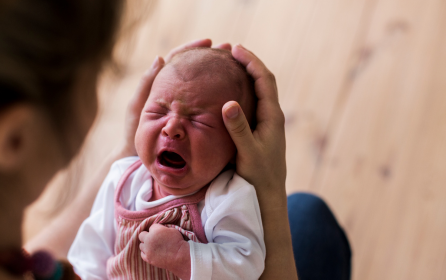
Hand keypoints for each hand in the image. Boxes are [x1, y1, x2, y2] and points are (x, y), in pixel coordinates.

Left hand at [119, 39, 231, 157]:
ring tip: (235, 65)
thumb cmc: (135, 132)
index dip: (193, 48)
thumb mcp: (138, 107)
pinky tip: (232, 92)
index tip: (208, 42)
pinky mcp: (192, 119)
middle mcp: (176, 92)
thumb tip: (160, 58)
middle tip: (228, 49)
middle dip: (212, 58)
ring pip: (203, 85)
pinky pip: (206, 104)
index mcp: (161, 84)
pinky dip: (217, 95)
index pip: (178, 59)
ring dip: (217, 74)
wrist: (139, 157)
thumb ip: (146, 84)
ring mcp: (185, 106)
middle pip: (195, 69)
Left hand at [138, 224, 190, 279]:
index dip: (156, 229)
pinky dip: (146, 252)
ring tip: (154, 246)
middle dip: (147, 236)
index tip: (160, 233)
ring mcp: (147, 250)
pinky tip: (152, 252)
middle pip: (142, 235)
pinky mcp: (148, 258)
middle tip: (154, 239)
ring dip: (146, 245)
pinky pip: (142, 253)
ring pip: (141, 245)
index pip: (151, 227)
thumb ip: (162, 228)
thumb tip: (158, 230)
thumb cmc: (178, 242)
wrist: (180, 257)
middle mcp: (149, 239)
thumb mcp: (172, 230)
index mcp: (155, 231)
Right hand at [222, 44, 286, 191]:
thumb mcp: (247, 153)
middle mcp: (272, 116)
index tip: (235, 49)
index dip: (251, 62)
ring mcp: (267, 123)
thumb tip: (229, 103)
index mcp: (272, 116)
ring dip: (246, 75)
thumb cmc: (259, 175)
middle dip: (249, 63)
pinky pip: (253, 103)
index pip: (264, 80)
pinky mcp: (260, 130)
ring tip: (229, 65)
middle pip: (263, 81)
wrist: (268, 195)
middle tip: (230, 51)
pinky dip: (243, 90)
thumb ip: (239, 129)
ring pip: (259, 91)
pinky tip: (230, 92)